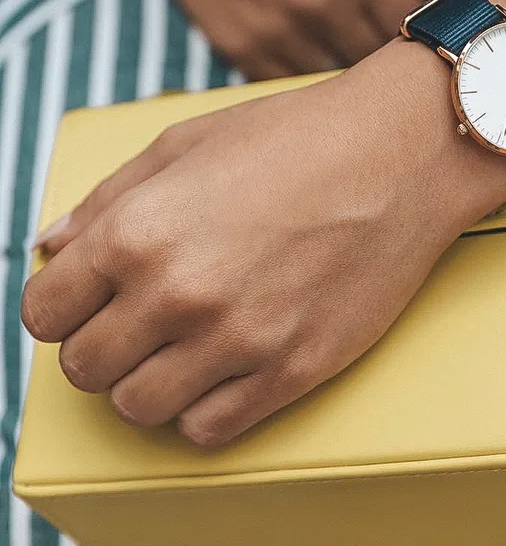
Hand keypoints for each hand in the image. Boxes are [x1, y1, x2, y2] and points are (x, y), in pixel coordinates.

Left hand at [23, 38, 505, 447]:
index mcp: (139, 231)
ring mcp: (238, 340)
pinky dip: (199, 408)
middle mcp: (178, 293)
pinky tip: (220, 367)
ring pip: (138, 407)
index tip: (84, 301)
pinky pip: (206, 430)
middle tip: (134, 321)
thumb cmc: (293, 136)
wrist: (399, 151)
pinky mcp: (292, 370)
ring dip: (145, 382)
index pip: (44, 312)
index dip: (60, 307)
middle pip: (85, 368)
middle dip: (98, 346)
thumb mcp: (185, 144)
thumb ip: (107, 199)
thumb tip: (50, 245)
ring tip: (177, 347)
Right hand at [82, 0, 465, 79]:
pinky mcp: (243, 51)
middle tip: (389, 58)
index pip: (416, 30)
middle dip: (388, 63)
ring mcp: (279, 33)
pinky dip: (303, 76)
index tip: (426, 44)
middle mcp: (322, 5)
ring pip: (335, 82)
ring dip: (345, 75)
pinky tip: (303, 55)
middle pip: (378, 63)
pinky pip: (289, 85)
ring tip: (344, 59)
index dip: (426, 40)